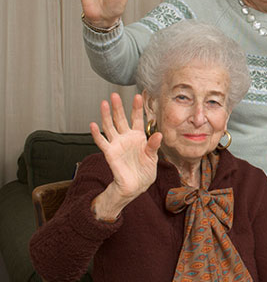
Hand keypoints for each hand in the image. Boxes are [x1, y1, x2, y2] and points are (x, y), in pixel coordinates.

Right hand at [89, 93, 160, 216]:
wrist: (136, 186)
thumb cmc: (145, 171)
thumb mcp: (152, 157)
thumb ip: (153, 145)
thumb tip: (158, 134)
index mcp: (139, 137)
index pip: (138, 119)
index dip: (137, 108)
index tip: (138, 95)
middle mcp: (127, 138)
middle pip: (121, 119)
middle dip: (118, 107)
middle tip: (114, 95)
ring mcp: (117, 144)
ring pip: (110, 127)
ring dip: (106, 115)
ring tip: (103, 103)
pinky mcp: (110, 153)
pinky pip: (102, 142)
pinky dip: (96, 134)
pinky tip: (93, 125)